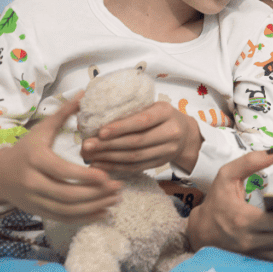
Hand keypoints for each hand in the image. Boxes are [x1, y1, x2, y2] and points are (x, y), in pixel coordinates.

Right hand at [0, 92, 122, 222]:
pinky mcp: (37, 211)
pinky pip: (62, 219)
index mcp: (35, 159)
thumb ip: (63, 113)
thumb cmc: (25, 149)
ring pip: (66, 210)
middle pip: (66, 194)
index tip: (107, 175)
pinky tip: (102, 213)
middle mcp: (32, 182)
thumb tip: (84, 92)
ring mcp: (34, 200)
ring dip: (93, 208)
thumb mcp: (41, 129)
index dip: (85, 176)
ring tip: (115, 200)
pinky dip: (83, 218)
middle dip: (95, 194)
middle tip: (118, 188)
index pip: (62, 171)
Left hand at [81, 101, 201, 172]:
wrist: (185, 134)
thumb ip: (132, 110)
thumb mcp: (153, 106)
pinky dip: (115, 167)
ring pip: (134, 157)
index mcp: (166, 112)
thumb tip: (97, 115)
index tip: (100, 131)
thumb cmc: (161, 116)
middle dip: (109, 145)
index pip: (142, 121)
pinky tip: (100, 164)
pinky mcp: (160, 163)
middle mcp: (171, 132)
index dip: (121, 127)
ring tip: (89, 155)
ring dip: (109, 157)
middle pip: (137, 142)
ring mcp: (167, 150)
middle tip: (87, 145)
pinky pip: (135, 167)